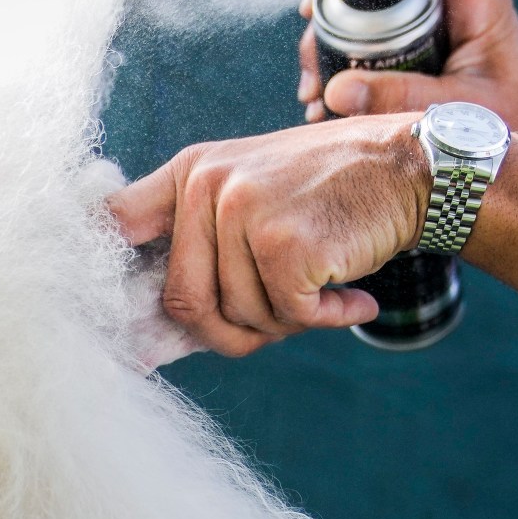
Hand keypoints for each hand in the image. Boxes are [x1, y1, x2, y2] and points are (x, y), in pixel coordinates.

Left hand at [108, 115, 429, 356]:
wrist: (412, 167)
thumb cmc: (328, 195)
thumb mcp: (250, 197)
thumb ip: (198, 255)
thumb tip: (140, 351)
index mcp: (188, 174)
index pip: (113, 226)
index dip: (105, 284)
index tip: (120, 329)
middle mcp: (207, 186)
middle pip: (183, 302)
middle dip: (227, 330)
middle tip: (277, 321)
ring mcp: (244, 212)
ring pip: (239, 316)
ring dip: (285, 322)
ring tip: (322, 288)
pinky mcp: (285, 243)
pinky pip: (287, 317)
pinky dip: (324, 319)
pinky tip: (351, 298)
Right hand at [297, 0, 517, 141]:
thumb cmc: (510, 122)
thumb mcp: (459, 114)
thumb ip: (403, 99)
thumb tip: (335, 90)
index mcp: (479, 1)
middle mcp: (450, 0)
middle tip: (311, 13)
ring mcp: (426, 20)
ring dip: (328, 30)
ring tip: (313, 85)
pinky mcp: (408, 46)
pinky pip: (362, 35)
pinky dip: (333, 61)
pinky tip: (319, 100)